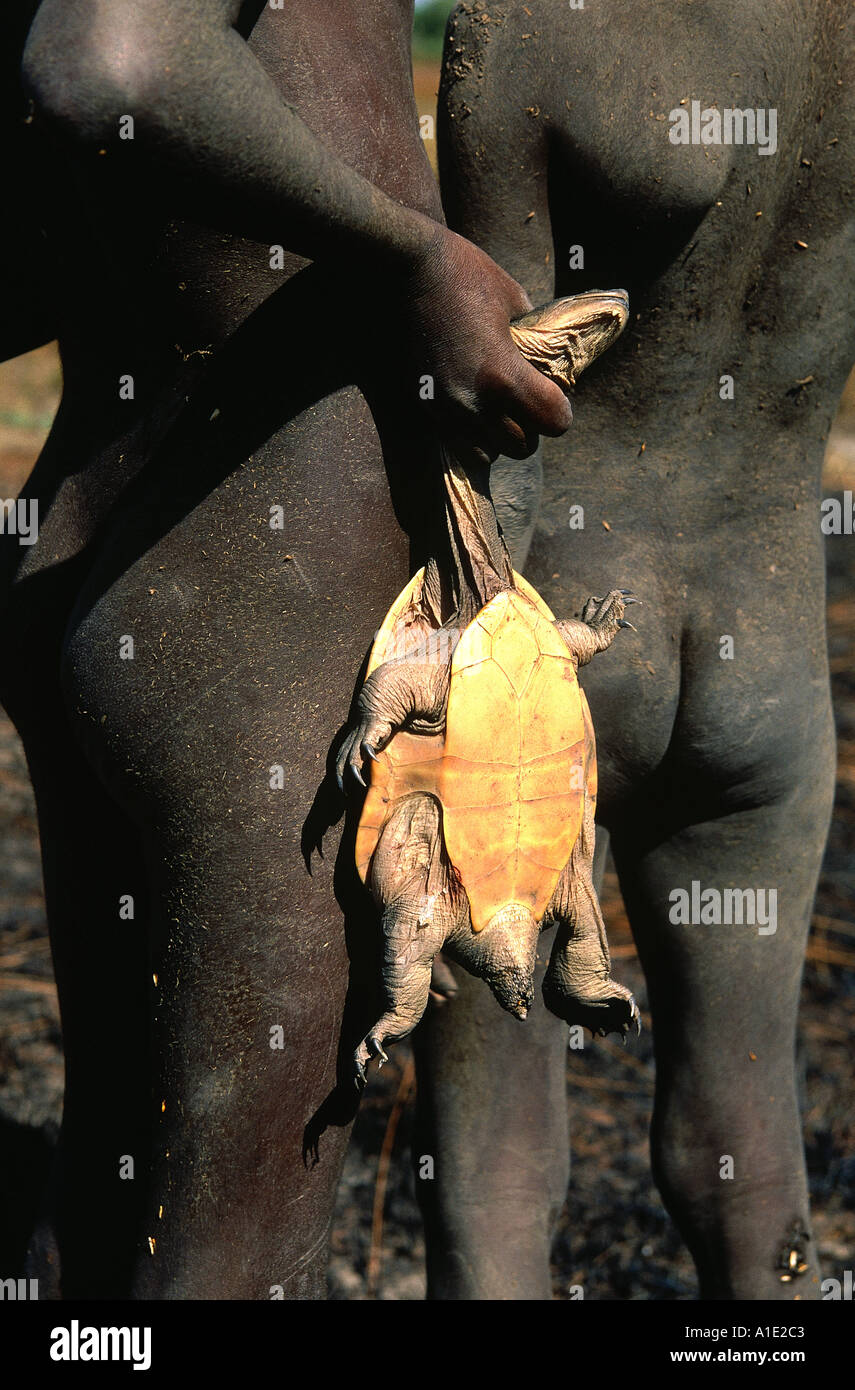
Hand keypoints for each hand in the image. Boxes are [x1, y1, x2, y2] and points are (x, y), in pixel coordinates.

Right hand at [396, 225, 571, 463]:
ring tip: (498, 410)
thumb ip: (533, 342)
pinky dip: (472, 433)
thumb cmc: (468, 275)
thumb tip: (547, 367)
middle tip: (525, 404)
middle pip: (521, 447)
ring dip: (498, 437)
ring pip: (487, 454)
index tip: (555, 396)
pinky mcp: (426, 405)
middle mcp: (475, 402)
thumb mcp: (515, 302)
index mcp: (504, 375)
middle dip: (530, 429)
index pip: (553, 422)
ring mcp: (447, 407)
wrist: (409, 269)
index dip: (561, 411)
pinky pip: (458, 441)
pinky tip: (473, 405)